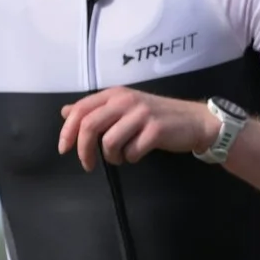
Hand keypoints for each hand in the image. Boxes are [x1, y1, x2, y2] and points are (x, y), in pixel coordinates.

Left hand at [57, 88, 218, 169]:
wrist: (195, 121)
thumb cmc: (156, 117)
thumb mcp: (123, 107)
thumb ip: (95, 109)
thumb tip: (65, 111)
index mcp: (115, 94)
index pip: (80, 109)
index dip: (67, 131)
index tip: (64, 149)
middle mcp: (126, 100)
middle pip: (89, 125)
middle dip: (83, 150)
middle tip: (87, 165)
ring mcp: (141, 114)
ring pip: (109, 141)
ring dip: (111, 157)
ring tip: (121, 157)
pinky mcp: (155, 130)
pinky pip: (131, 151)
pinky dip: (130, 158)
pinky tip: (137, 154)